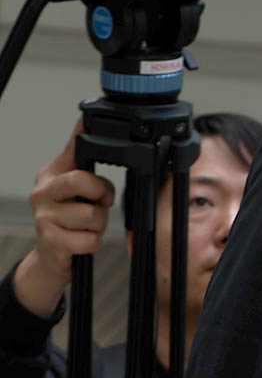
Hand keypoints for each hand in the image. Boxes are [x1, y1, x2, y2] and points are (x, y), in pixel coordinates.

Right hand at [13, 121, 114, 318]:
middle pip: (81, 180)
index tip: (88, 118)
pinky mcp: (50, 241)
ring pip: (92, 214)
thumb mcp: (77, 192)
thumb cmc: (69, 221)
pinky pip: (90, 239)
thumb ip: (88, 171)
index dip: (82, 135)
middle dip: (101, 192)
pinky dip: (93, 243)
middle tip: (102, 202)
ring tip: (88, 226)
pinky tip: (82, 241)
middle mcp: (42, 192)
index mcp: (52, 175)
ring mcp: (43, 217)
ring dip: (99, 224)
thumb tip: (98, 143)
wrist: (50, 259)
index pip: (71, 149)